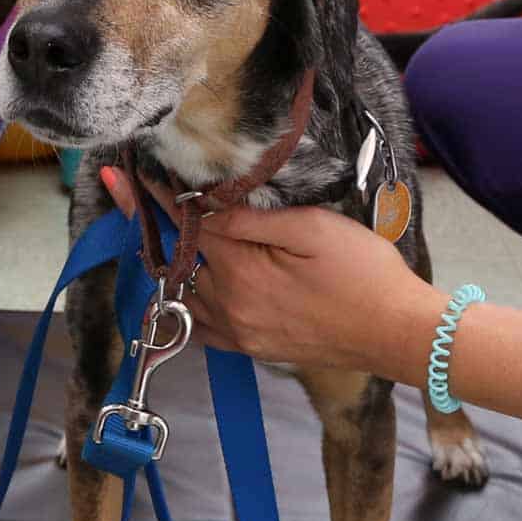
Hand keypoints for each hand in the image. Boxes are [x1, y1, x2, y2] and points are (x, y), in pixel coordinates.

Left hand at [98, 165, 433, 376]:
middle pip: (176, 259)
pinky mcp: (251, 347)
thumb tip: (204, 205)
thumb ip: (251, 218)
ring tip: (160, 230)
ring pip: (182, 293)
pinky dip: (185, 303)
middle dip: (155, 224)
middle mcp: (229, 307)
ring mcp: (238, 333)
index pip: (186, 226)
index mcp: (242, 272)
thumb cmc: (364, 273)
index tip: (124, 172)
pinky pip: (200, 328)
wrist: (397, 331)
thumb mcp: (312, 229)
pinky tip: (187, 284)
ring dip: (169, 261)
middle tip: (129, 191)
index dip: (155, 197)